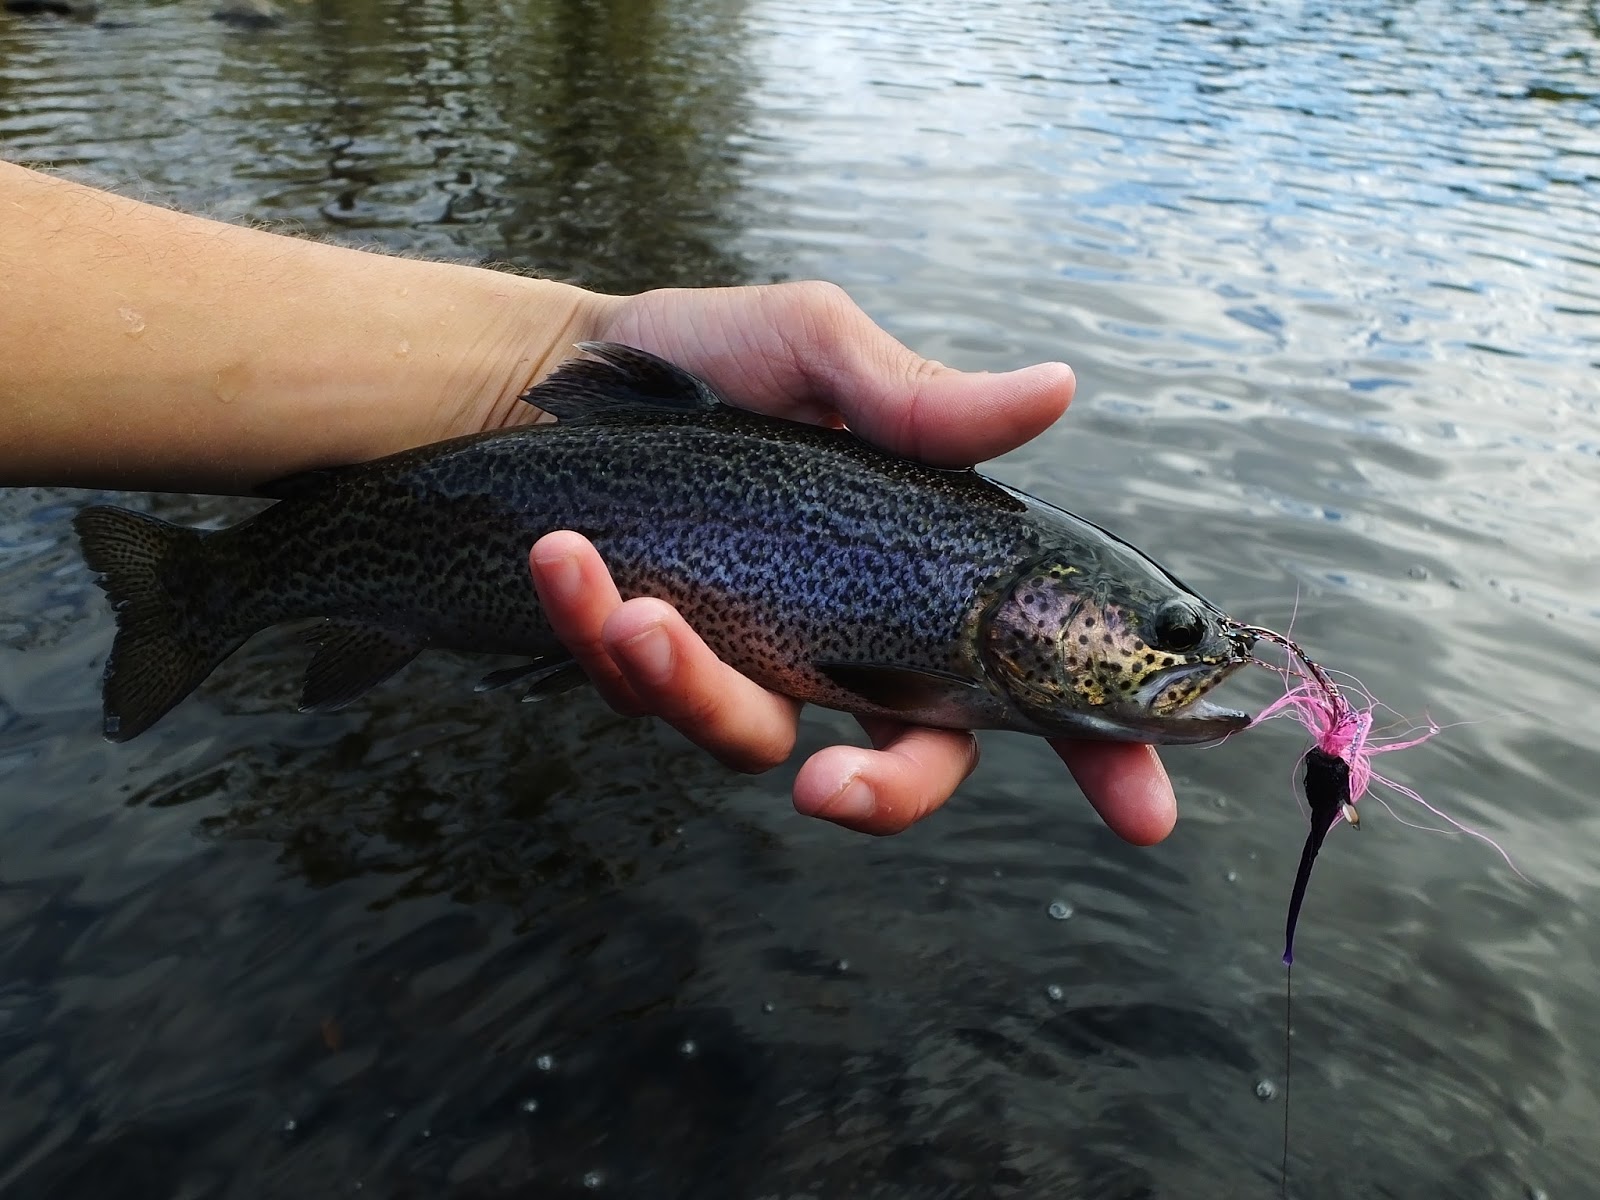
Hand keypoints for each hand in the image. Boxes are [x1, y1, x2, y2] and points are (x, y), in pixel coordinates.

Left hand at [528, 283, 1177, 843]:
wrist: (568, 376)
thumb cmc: (717, 363)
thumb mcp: (816, 349)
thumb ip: (918, 397)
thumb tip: (1055, 390)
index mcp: (924, 571)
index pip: (1034, 678)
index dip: (1102, 750)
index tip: (1144, 815)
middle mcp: (853, 639)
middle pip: (912, 762)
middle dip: (881, 792)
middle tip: (830, 787)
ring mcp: (757, 663)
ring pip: (758, 741)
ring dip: (697, 688)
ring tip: (639, 609)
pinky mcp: (659, 669)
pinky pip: (647, 695)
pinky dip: (605, 635)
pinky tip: (571, 564)